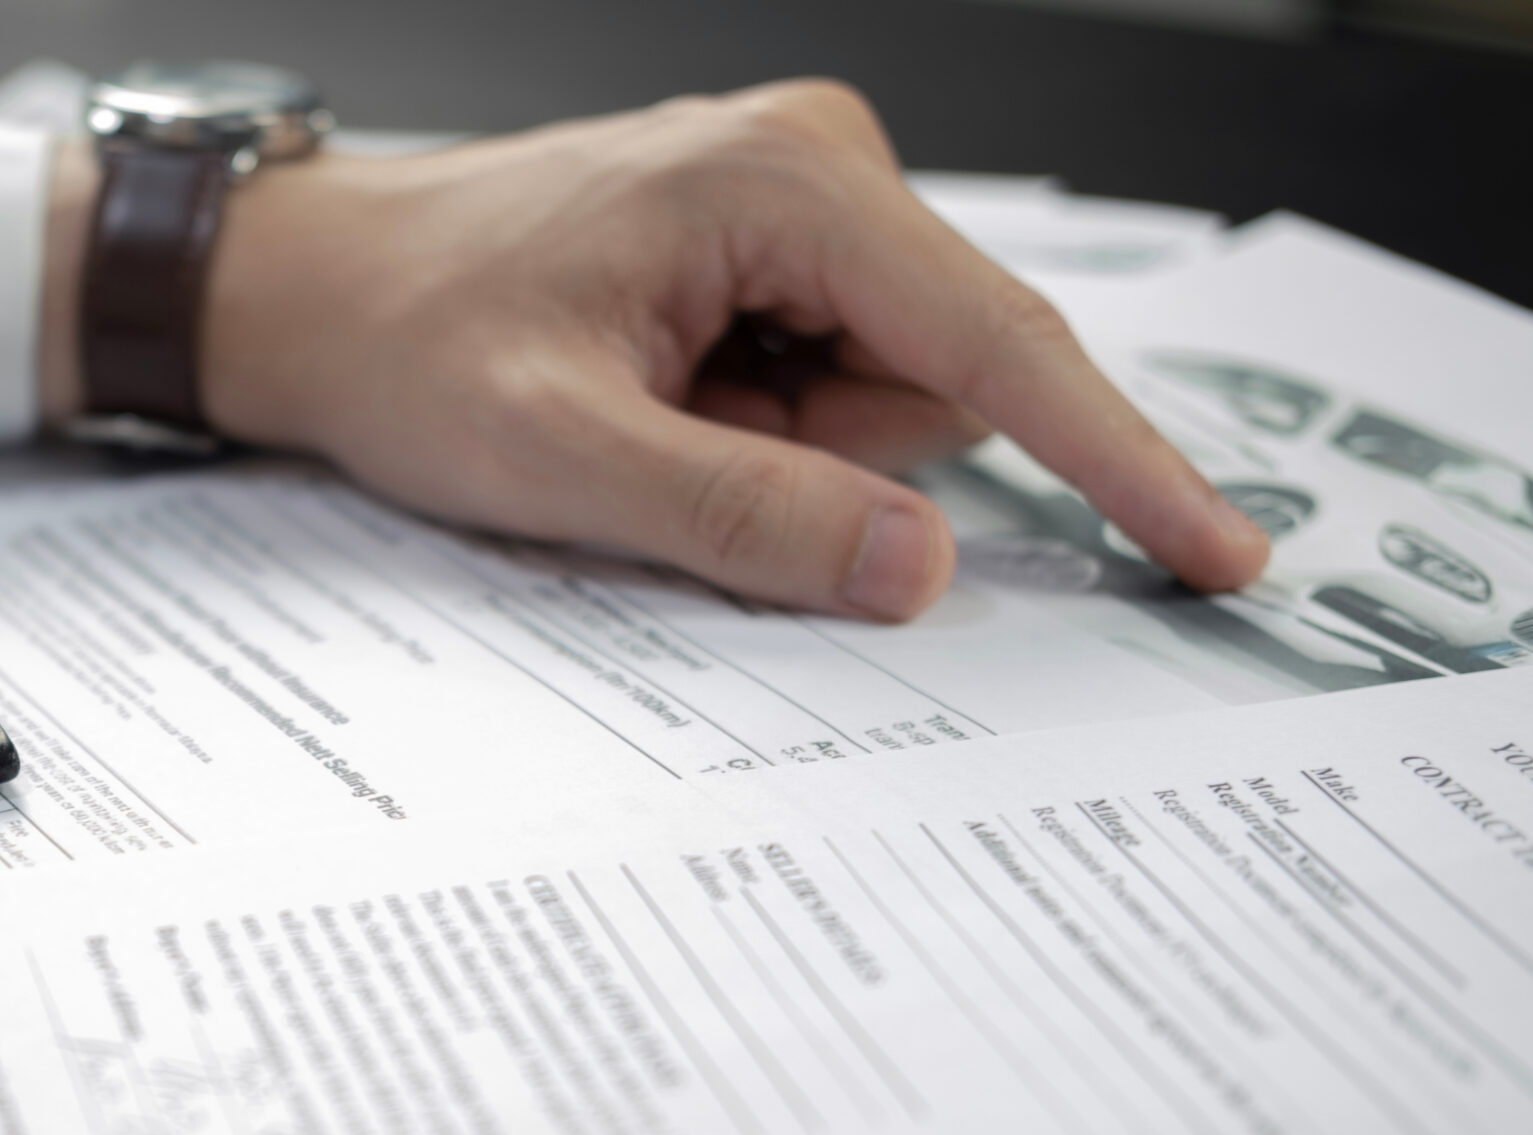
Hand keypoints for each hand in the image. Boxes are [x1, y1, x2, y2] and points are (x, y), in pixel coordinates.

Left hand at [77, 81, 1268, 620]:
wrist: (315, 287)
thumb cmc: (407, 339)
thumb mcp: (562, 456)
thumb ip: (746, 516)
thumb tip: (920, 570)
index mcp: (786, 184)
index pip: (1000, 346)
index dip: (1120, 463)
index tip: (1217, 552)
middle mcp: (816, 166)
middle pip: (941, 383)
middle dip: (824, 459)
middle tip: (665, 442)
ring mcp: (797, 203)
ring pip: (886, 396)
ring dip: (779, 447)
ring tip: (643, 412)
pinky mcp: (771, 248)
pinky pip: (831, 379)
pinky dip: (755, 424)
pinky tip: (655, 395)